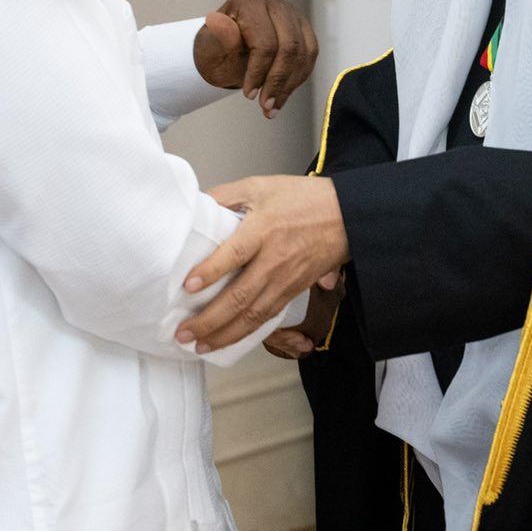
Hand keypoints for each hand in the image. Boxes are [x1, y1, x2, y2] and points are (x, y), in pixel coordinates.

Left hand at [178, 175, 347, 353]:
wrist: (347, 215)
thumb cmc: (304, 199)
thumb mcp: (261, 186)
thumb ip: (226, 195)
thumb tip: (195, 206)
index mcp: (265, 229)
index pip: (234, 253)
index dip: (210, 271)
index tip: (188, 286)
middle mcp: (275, 259)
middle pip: (241, 297)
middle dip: (210, 320)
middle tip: (183, 332)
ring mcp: (286, 280)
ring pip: (253, 316)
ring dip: (225, 335)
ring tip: (200, 345)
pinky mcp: (294, 291)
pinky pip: (267, 318)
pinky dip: (247, 333)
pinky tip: (229, 339)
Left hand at [192, 0, 320, 118]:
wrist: (224, 43)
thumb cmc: (216, 45)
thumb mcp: (209, 45)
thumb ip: (218, 38)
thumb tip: (223, 29)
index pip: (264, 42)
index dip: (259, 72)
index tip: (249, 94)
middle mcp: (274, 0)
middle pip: (289, 47)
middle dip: (278, 81)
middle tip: (266, 105)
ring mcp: (292, 12)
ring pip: (303, 52)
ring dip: (290, 84)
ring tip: (273, 105)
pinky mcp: (303, 26)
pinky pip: (310, 54)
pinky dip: (298, 78)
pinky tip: (283, 92)